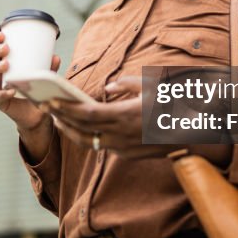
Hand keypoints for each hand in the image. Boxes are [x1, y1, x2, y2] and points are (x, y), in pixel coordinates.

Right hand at [0, 31, 60, 130]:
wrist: (36, 113)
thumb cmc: (35, 89)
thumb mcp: (42, 75)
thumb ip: (48, 67)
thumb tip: (55, 57)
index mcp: (2, 64)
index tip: (2, 35)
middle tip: (6, 48)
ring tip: (6, 64)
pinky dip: (3, 93)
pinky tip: (11, 90)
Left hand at [48, 76, 233, 162]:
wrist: (192, 136)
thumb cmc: (172, 105)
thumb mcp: (152, 86)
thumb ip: (126, 84)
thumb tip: (108, 87)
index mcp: (125, 116)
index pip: (87, 114)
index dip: (66, 109)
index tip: (51, 101)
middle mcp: (121, 135)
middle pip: (82, 129)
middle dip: (61, 118)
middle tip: (45, 106)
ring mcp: (122, 147)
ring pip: (88, 141)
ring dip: (69, 130)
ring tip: (56, 117)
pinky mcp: (125, 154)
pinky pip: (99, 145)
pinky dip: (85, 136)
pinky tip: (77, 126)